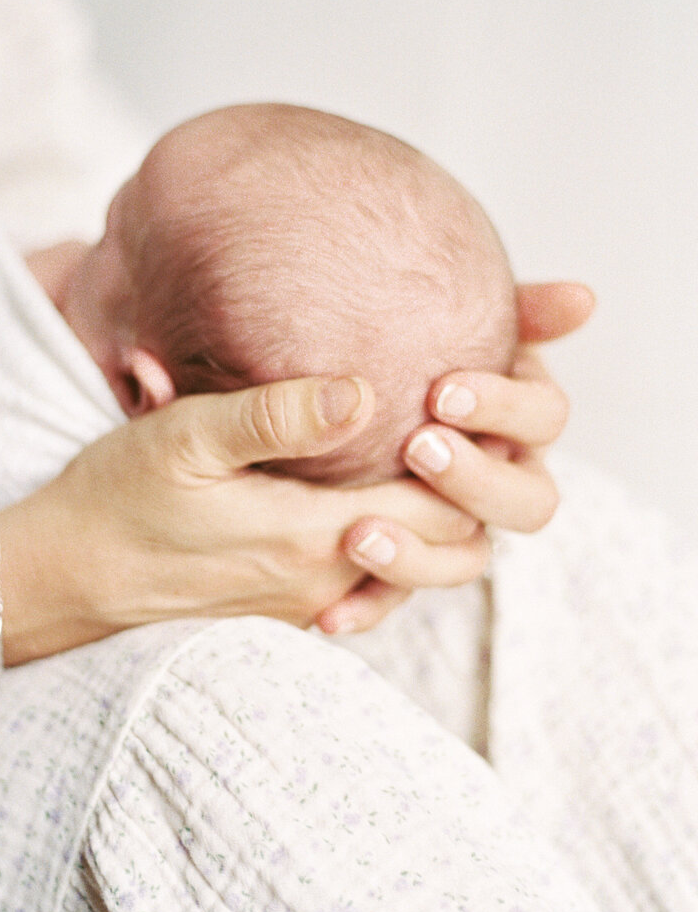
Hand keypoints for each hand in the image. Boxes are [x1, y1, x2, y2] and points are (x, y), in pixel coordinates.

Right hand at [4, 375, 482, 660]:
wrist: (66, 578)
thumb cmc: (118, 498)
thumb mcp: (187, 437)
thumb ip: (277, 415)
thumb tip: (361, 391)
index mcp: (310, 536)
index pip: (441, 506)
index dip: (473, 458)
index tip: (474, 406)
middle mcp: (324, 582)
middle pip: (447, 546)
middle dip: (474, 489)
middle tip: (475, 425)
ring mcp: (308, 605)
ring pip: (416, 570)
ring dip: (439, 519)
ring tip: (436, 457)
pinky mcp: (287, 611)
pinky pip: (372, 583)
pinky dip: (398, 543)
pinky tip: (381, 499)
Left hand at [316, 282, 593, 634]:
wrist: (330, 388)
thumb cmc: (402, 349)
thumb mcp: (449, 321)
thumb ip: (509, 310)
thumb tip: (583, 298)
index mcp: (519, 420)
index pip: (544, 419)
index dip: (504, 409)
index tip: (443, 391)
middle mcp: (500, 478)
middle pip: (526, 501)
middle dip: (475, 478)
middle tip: (416, 448)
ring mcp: (457, 528)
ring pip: (469, 560)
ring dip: (420, 556)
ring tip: (359, 534)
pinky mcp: (409, 564)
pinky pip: (399, 598)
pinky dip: (368, 606)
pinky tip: (328, 613)